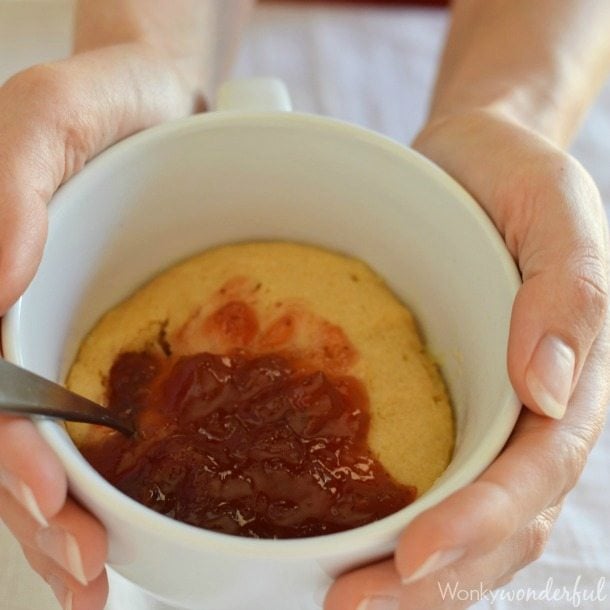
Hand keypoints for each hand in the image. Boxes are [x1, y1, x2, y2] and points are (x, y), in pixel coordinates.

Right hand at [0, 43, 199, 609]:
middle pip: (10, 439)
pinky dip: (112, 479)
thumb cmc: (108, 101)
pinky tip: (130, 521)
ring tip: (100, 578)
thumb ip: (15, 184)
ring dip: (66, 521)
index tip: (52, 505)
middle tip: (87, 574)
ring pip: (48, 447)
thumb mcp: (51, 115)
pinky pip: (105, 420)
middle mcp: (25, 324)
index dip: (10, 453)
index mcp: (0, 283)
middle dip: (39, 515)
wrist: (164, 105)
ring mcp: (71, 339)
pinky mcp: (119, 343)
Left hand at [324, 109, 609, 608]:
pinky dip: (385, 517)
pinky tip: (338, 536)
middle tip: (350, 605)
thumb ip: (568, 295)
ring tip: (338, 598)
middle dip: (432, 578)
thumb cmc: (516, 181)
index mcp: (568, 378)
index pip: (533, 474)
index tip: (414, 554)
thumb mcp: (555, 213)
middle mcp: (524, 413)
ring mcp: (478, 412)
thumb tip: (548, 389)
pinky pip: (419, 473)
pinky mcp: (433, 401)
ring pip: (458, 517)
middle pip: (495, 523)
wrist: (472, 163)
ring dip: (405, 572)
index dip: (480, 523)